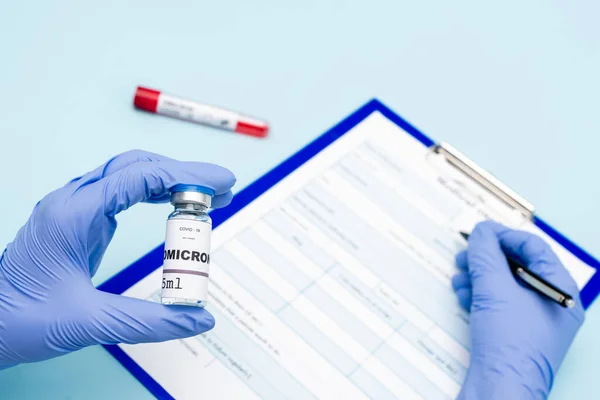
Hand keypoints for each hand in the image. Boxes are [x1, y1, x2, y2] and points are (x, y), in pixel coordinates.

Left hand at [0, 150, 235, 368]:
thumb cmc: (18, 319)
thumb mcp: (88, 323)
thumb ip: (149, 322)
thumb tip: (199, 319)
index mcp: (73, 214)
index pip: (141, 177)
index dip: (188, 176)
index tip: (222, 182)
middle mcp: (73, 202)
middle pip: (137, 167)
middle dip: (183, 175)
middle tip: (221, 190)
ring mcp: (74, 209)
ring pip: (129, 176)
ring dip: (169, 182)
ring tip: (205, 198)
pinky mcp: (78, 222)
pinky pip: (121, 194)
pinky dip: (153, 195)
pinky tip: (171, 206)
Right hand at [452, 221, 583, 398]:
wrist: (499, 388)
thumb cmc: (508, 343)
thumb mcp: (494, 288)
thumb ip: (485, 254)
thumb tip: (481, 232)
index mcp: (560, 289)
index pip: (534, 247)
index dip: (503, 236)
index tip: (479, 232)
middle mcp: (551, 303)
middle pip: (517, 265)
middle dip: (486, 258)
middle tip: (464, 254)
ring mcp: (533, 320)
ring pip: (504, 284)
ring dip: (478, 275)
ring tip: (459, 276)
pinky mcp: (514, 333)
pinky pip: (497, 303)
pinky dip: (478, 294)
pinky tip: (463, 294)